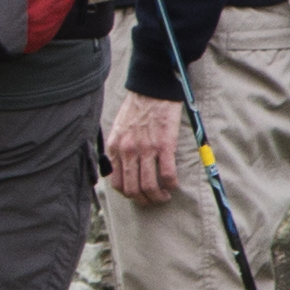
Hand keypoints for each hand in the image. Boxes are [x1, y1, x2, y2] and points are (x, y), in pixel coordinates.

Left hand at [105, 88, 188, 203]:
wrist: (152, 89)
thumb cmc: (137, 108)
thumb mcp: (118, 129)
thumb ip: (118, 148)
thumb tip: (122, 168)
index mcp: (115, 148)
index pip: (117, 183)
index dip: (129, 194)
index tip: (139, 194)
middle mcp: (128, 151)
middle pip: (133, 189)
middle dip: (144, 201)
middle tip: (154, 200)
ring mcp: (145, 149)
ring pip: (149, 186)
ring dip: (158, 197)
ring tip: (164, 196)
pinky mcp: (164, 145)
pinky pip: (167, 174)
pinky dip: (171, 184)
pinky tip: (173, 184)